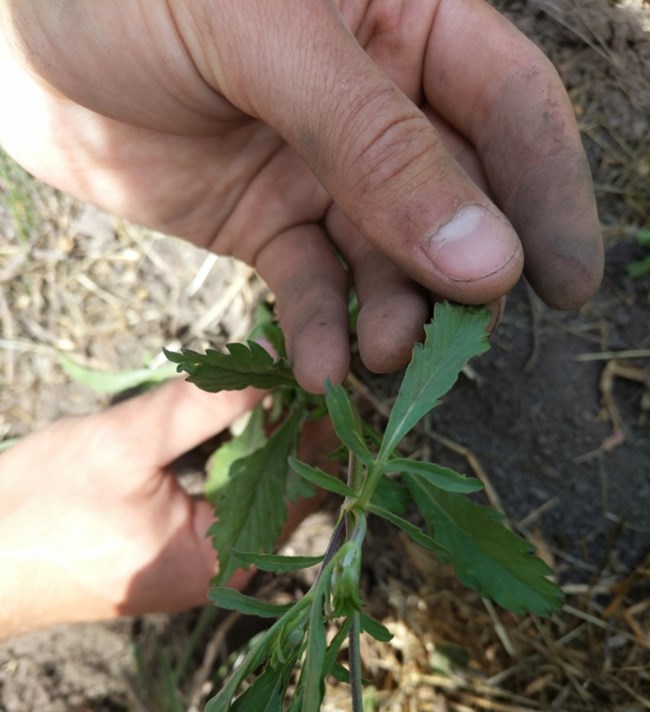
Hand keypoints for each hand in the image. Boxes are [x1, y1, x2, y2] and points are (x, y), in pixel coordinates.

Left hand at [0, 0, 601, 391]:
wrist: (15, 35)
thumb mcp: (264, 39)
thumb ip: (378, 144)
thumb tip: (489, 257)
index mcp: (406, 19)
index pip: (510, 107)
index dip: (546, 196)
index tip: (563, 287)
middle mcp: (378, 100)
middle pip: (457, 200)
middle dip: (459, 277)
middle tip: (451, 341)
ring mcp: (322, 168)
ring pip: (385, 257)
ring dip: (389, 315)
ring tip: (376, 358)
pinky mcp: (266, 222)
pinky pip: (310, 283)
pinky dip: (319, 327)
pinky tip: (321, 368)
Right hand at [0, 380, 332, 639]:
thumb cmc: (42, 505)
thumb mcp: (127, 443)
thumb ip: (203, 403)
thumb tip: (270, 355)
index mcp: (219, 561)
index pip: (297, 490)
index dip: (314, 431)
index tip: (322, 376)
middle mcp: (218, 573)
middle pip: (278, 494)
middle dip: (287, 431)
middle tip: (294, 369)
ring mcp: (193, 566)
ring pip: (248, 495)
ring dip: (258, 440)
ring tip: (269, 384)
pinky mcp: (170, 553)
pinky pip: (219, 503)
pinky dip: (229, 460)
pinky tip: (231, 419)